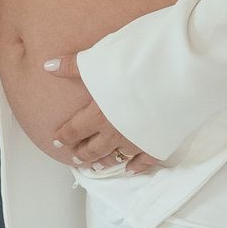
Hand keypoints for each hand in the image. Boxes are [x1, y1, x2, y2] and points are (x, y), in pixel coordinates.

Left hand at [41, 57, 160, 173]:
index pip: (75, 130)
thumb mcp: (100, 58)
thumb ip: (73, 65)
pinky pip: (145, 161)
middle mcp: (116, 132)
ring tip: (98, 166)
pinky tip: (131, 169)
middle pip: (94, 148)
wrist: (179, 69)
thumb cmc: (138, 61)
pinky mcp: (161, 142)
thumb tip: (47, 66)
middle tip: (76, 159)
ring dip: (105, 162)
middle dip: (83, 154)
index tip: (57, 143)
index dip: (65, 137)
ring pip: (117, 157)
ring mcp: (139, 140)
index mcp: (99, 113)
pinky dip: (136, 167)